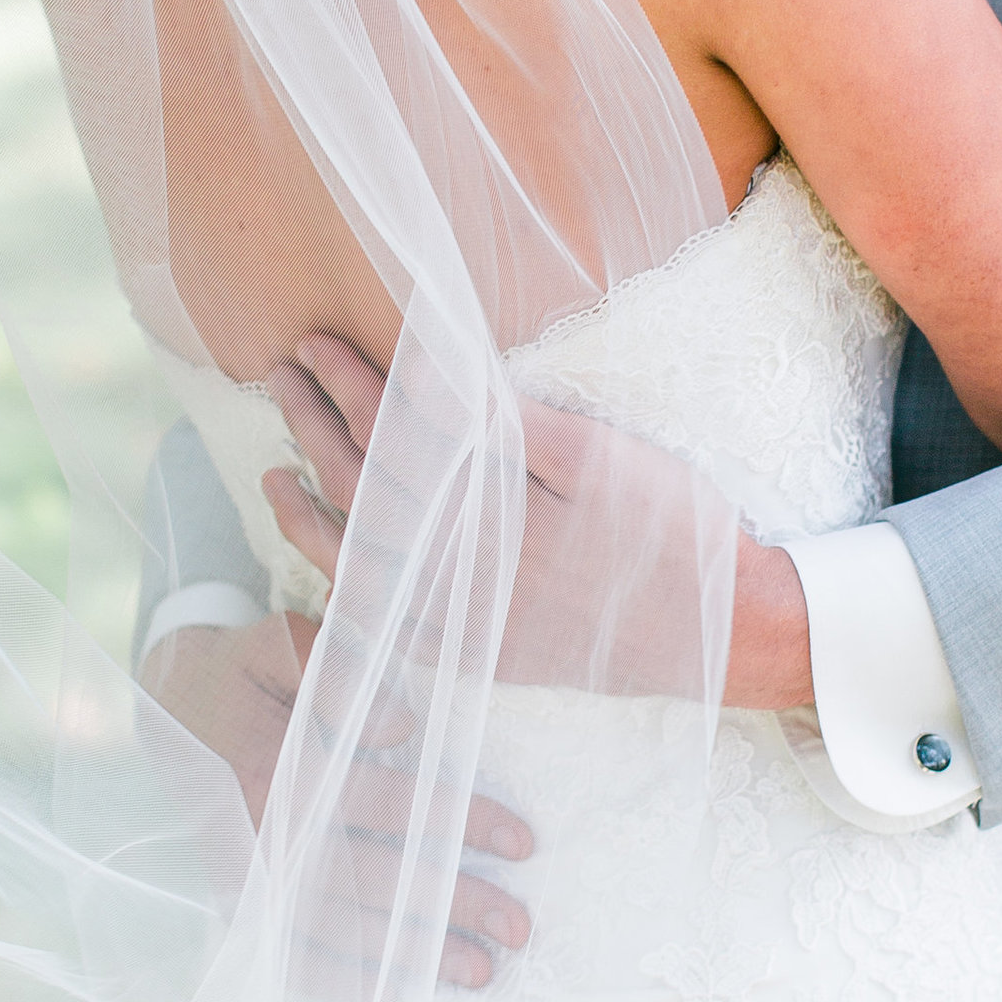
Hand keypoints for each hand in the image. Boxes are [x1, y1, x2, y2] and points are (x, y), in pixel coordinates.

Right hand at [140, 607, 531, 991]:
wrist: (166, 703)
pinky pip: (286, 947)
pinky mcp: (237, 895)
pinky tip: (390, 997)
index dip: (457, 820)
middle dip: (451, 903)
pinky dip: (336, 979)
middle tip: (518, 928)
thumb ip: (338, 673)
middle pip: (372, 874)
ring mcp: (250, 870)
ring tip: (479, 974)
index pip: (387, 799)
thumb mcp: (281, 645)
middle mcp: (265, 826)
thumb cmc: (245, 671)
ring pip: (338, 922)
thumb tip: (403, 724)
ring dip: (410, 951)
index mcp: (283, 761)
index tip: (523, 842)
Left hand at [263, 337, 814, 712]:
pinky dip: (352, 597)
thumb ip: (500, 424)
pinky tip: (333, 577)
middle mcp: (454, 574)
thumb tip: (422, 379)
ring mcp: (463, 622)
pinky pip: (393, 628)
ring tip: (273, 481)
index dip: (345, 386)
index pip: (386, 438)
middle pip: (358, 494)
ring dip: (309, 517)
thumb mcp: (593, 456)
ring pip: (359, 564)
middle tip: (277, 381)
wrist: (727, 631)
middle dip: (312, 432)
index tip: (309, 345)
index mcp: (477, 515)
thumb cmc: (669, 530)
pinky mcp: (482, 656)